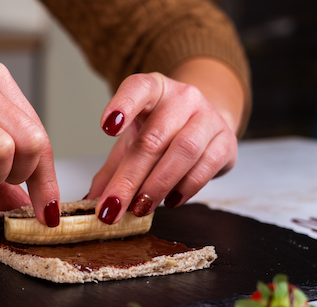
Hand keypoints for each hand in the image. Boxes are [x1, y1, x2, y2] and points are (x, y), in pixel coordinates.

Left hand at [87, 62, 241, 223]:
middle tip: (112, 207)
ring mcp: (207, 117)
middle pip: (153, 138)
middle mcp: (182, 98)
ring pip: (183, 151)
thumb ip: (111, 171)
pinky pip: (206, 166)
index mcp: (152, 89)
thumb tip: (90, 204)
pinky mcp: (226, 141)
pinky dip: (185, 188)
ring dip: (157, 185)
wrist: (205, 123)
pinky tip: (169, 201)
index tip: (106, 127)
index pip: (137, 89)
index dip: (122, 106)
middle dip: (130, 179)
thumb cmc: (162, 132)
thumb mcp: (132, 142)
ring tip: (140, 208)